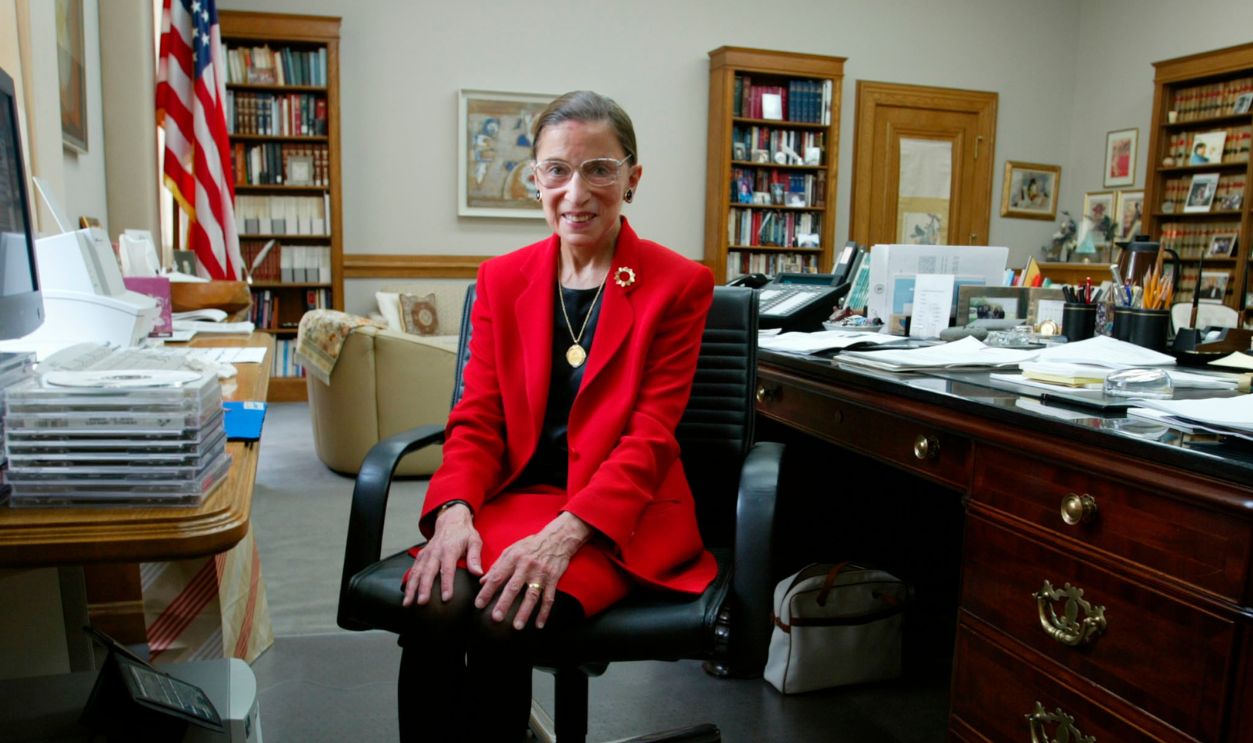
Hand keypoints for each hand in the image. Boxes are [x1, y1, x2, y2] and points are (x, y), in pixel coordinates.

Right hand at [402, 503, 481, 606]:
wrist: (451, 521)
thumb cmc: (464, 534)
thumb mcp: (474, 541)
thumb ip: (475, 557)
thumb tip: (478, 573)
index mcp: (450, 549)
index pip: (447, 569)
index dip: (447, 583)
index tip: (446, 597)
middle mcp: (435, 552)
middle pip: (428, 572)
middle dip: (424, 588)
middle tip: (422, 602)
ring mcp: (427, 553)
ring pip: (417, 572)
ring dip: (412, 588)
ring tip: (408, 602)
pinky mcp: (421, 556)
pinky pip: (413, 569)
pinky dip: (408, 581)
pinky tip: (406, 594)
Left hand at [475, 512, 591, 628]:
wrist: (557, 539)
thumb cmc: (531, 545)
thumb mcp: (511, 550)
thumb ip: (497, 566)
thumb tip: (482, 581)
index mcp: (513, 558)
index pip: (497, 576)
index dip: (487, 591)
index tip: (479, 604)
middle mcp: (526, 566)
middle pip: (514, 587)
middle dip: (504, 603)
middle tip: (496, 618)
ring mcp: (541, 573)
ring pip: (532, 595)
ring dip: (524, 612)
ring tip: (517, 626)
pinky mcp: (553, 579)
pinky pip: (549, 598)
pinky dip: (544, 612)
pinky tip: (539, 624)